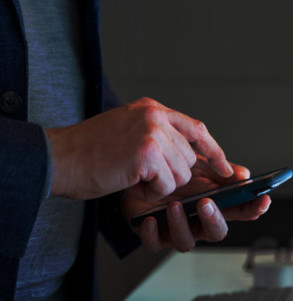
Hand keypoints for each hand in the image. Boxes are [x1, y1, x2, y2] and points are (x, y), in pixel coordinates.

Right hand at [46, 97, 232, 199]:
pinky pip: (167, 184)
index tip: (226, 169)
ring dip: (161, 184)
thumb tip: (191, 156)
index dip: (214, 152)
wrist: (58, 158)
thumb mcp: (130, 132)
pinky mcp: (145, 152)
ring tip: (135, 176)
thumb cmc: (91, 151)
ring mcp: (151, 132)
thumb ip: (161, 137)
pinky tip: (132, 182)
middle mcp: (155, 116)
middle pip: (189, 157)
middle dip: (174, 175)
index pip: (197, 129)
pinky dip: (152, 191)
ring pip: (181, 172)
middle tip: (145, 174)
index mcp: (152, 109)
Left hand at [121, 156, 271, 251]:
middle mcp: (198, 221)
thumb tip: (244, 175)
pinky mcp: (153, 234)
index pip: (241, 211)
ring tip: (175, 205)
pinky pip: (155, 243)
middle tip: (206, 203)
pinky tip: (151, 219)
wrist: (138, 169)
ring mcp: (176, 230)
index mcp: (214, 204)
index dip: (254, 209)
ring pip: (186, 242)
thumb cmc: (170, 169)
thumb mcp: (197, 162)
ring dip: (181, 225)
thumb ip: (220, 169)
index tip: (263, 200)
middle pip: (216, 232)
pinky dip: (153, 234)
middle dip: (214, 220)